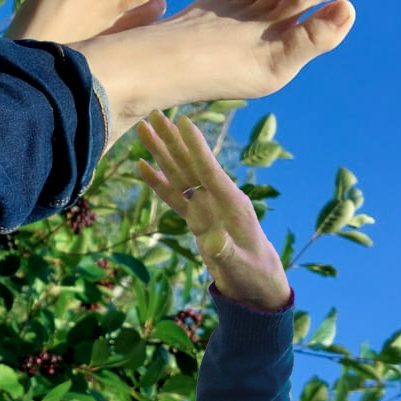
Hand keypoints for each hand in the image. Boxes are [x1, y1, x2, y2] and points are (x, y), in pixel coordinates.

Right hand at [135, 109, 292, 311]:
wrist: (257, 286)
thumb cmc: (253, 275)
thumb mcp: (240, 267)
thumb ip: (226, 252)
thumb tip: (213, 241)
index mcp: (232, 204)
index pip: (209, 170)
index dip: (196, 147)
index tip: (183, 121)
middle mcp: (217, 199)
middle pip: (189, 164)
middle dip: (172, 139)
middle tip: (154, 114)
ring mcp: (205, 207)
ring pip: (179, 174)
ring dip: (161, 152)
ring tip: (144, 130)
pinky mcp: (196, 218)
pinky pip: (174, 196)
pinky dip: (158, 182)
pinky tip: (143, 166)